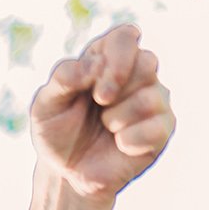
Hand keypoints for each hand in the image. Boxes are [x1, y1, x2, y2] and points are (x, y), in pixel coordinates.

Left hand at [31, 24, 174, 201]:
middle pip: (148, 61)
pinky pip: (157, 127)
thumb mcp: (45, 105)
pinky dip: (130, 140)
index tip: (97, 86)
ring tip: (106, 127)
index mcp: (108, 59)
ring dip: (118, 117)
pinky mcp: (162, 129)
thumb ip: (63, 78)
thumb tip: (95, 64)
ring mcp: (154, 100)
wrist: (66, 173)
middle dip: (118, 85)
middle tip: (100, 104)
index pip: (126, 36)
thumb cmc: (57, 133)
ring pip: (151, 97)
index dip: (117, 56)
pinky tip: (119, 145)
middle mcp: (137, 75)